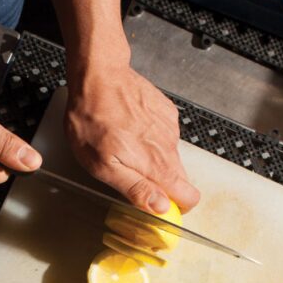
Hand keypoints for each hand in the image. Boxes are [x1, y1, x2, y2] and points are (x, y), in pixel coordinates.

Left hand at [64, 64, 198, 213]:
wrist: (98, 76)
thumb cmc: (92, 118)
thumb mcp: (103, 166)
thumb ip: (136, 189)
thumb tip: (161, 207)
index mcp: (157, 165)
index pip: (189, 197)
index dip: (177, 207)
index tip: (160, 206)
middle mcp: (169, 148)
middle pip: (180, 179)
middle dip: (162, 183)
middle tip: (133, 173)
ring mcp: (170, 129)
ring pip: (170, 156)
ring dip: (153, 158)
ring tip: (126, 145)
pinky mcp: (166, 113)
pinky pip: (165, 135)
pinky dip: (151, 137)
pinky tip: (131, 128)